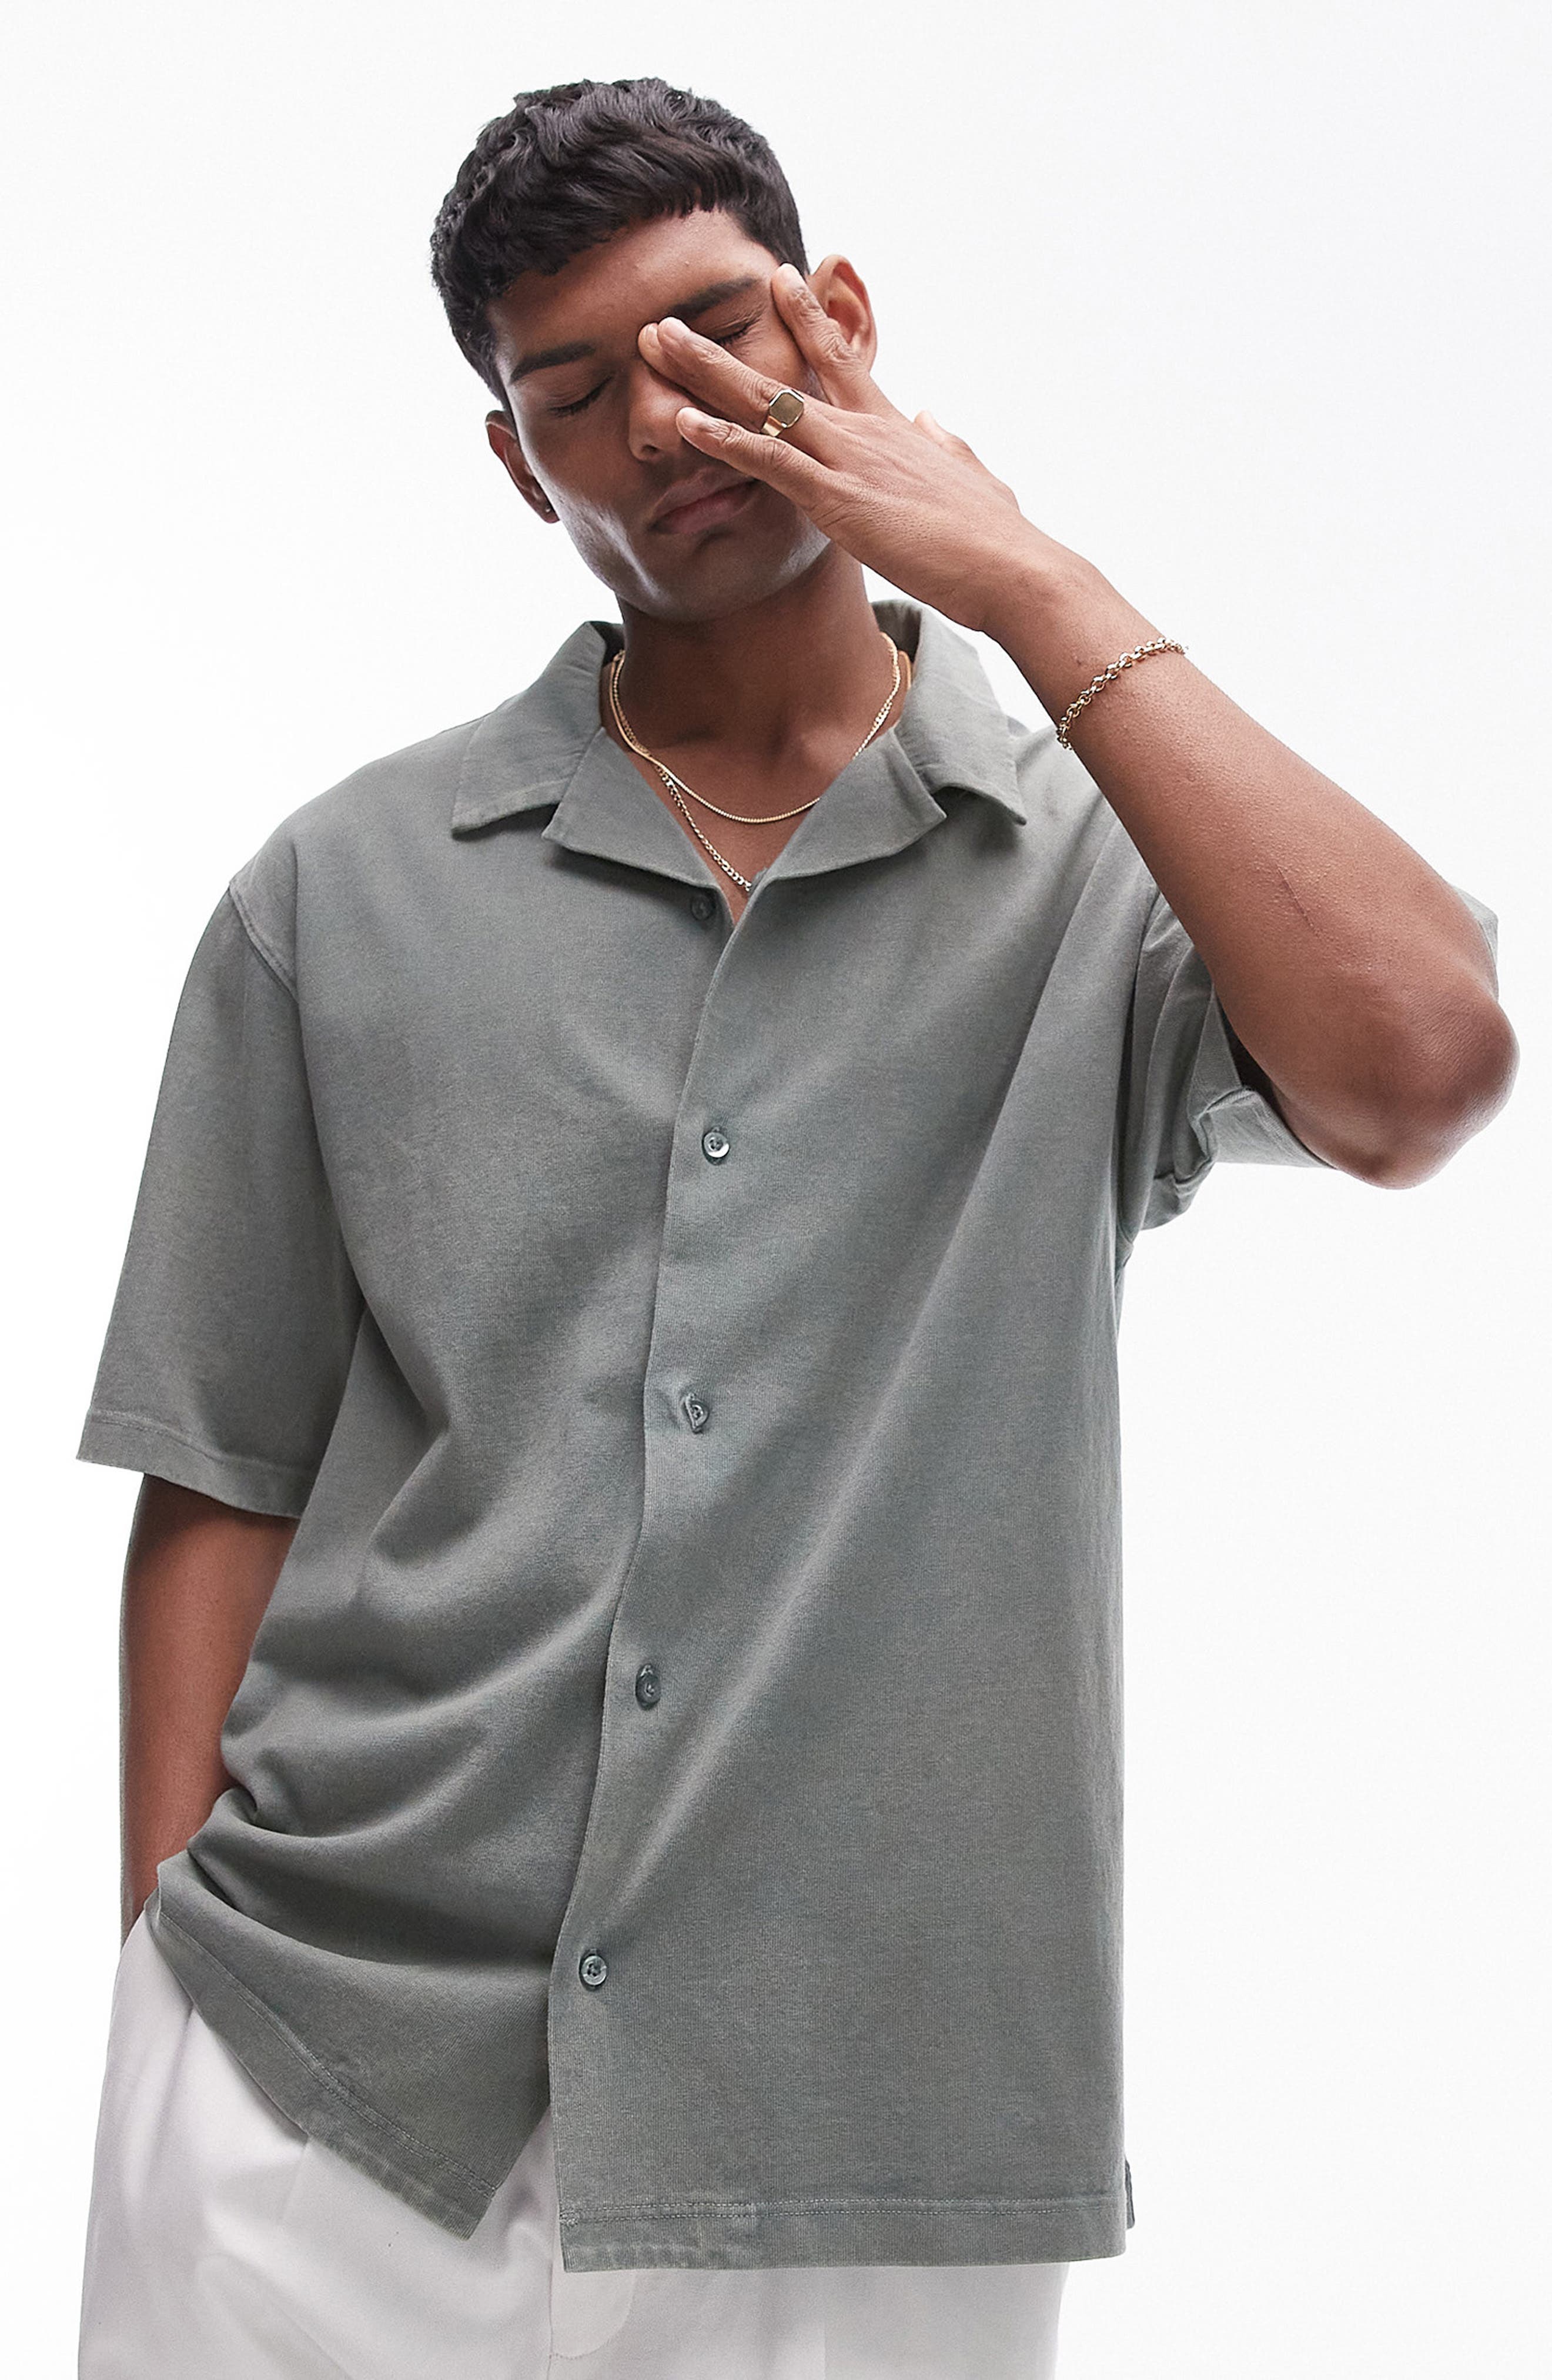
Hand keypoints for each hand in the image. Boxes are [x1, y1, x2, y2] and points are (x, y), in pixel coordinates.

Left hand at [639, 264, 1057, 638]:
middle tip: (671, 317)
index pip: (841, 358)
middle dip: (722, 345)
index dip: (807, 318)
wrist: (1013, 568)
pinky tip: (684, 423)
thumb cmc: (996, 536)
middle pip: (783, 372)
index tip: (780, 278)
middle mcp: (865, 430)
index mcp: (894, 426)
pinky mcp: (839, 500)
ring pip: (764, 405)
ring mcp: (849, 460)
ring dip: (704, 374)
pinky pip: (770, 462)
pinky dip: (724, 441)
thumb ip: (946, 442)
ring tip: (656, 345)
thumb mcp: (972, 475)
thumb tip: (931, 416)